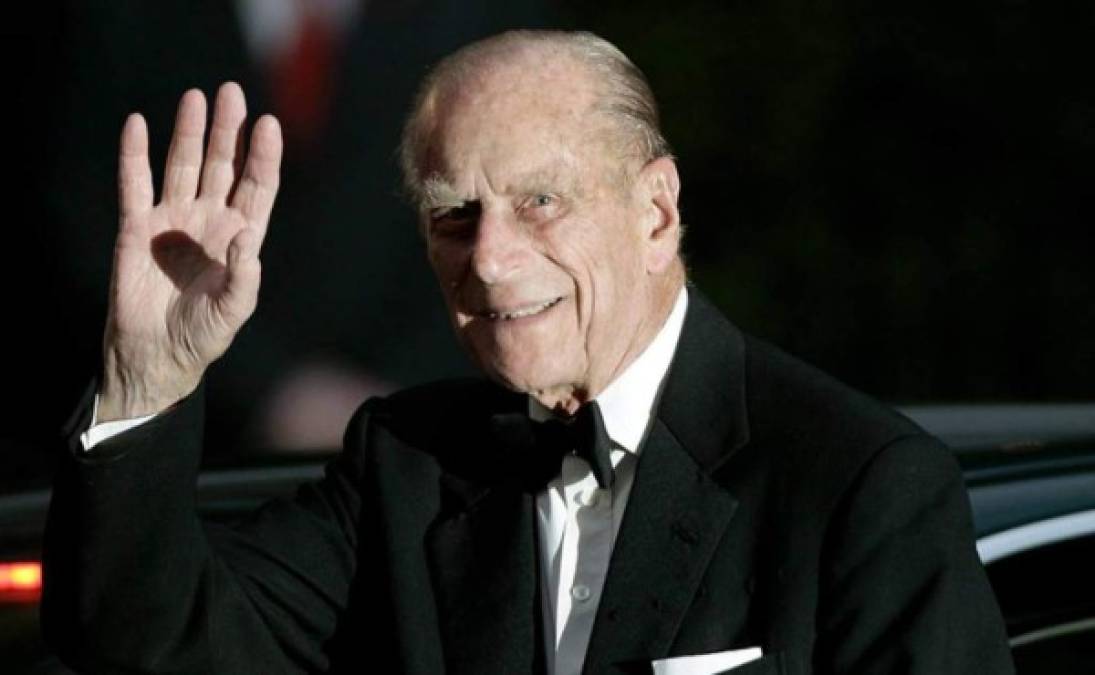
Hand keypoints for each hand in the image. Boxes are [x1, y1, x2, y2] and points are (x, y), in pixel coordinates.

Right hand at [98, 83, 282, 421]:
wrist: (156, 355)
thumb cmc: (202, 335)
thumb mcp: (232, 310)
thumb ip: (244, 277)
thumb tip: (246, 239)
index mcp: (240, 238)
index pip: (257, 187)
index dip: (263, 157)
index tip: (269, 124)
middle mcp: (209, 221)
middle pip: (222, 166)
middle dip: (228, 131)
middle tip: (232, 92)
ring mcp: (172, 221)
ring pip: (183, 166)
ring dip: (189, 133)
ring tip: (196, 98)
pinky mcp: (136, 228)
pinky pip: (135, 185)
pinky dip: (134, 155)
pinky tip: (138, 124)